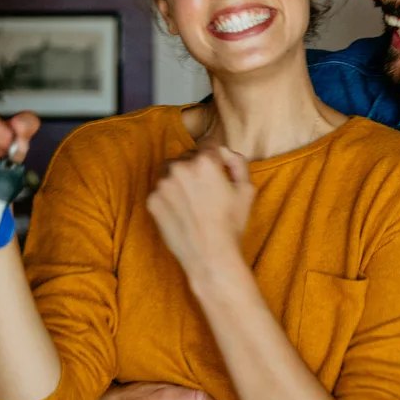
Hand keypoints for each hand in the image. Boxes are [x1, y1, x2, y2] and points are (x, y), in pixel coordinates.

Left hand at [146, 145, 253, 280]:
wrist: (210, 256)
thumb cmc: (231, 224)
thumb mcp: (247, 190)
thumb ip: (237, 162)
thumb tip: (225, 152)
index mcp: (205, 162)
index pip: (208, 143)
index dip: (214, 155)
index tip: (216, 168)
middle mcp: (180, 168)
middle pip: (187, 156)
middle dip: (196, 168)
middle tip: (206, 190)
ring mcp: (162, 184)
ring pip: (171, 171)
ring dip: (180, 179)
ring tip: (192, 201)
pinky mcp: (152, 201)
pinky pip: (161, 190)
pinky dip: (169, 196)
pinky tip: (182, 212)